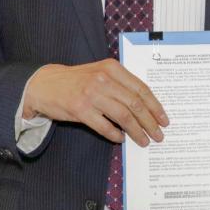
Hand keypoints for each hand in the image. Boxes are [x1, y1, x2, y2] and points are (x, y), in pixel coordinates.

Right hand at [23, 59, 167, 145]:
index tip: (164, 119)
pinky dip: (114, 134)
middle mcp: (103, 79)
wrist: (44, 84)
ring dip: (136, 131)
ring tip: (143, 141)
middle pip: (135, 103)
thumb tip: (146, 107)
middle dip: (150, 122)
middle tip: (158, 135)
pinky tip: (120, 139)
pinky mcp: (79, 109)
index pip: (141, 89)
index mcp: (112, 68)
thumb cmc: (77, 80)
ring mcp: (91, 94)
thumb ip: (121, 84)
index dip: (155, 106)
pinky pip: (104, 126)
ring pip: (123, 116)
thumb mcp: (100, 73)